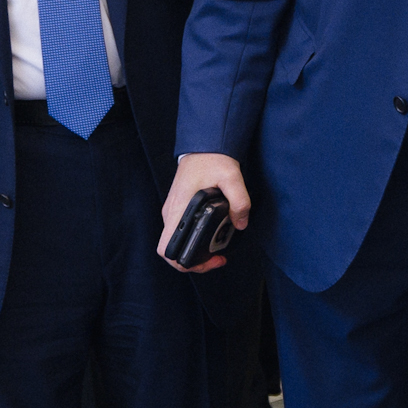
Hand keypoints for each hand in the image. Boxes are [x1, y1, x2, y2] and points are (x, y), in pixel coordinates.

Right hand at [157, 152, 250, 273]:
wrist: (204, 145)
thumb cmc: (212, 159)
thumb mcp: (231, 177)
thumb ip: (239, 201)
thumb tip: (241, 224)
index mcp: (178, 209)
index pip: (166, 248)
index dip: (183, 262)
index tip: (207, 259)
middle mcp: (172, 213)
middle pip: (174, 250)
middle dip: (196, 260)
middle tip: (219, 258)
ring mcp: (174, 211)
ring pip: (180, 241)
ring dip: (197, 250)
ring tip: (219, 248)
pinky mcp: (180, 208)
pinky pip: (184, 230)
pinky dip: (197, 238)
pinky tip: (214, 234)